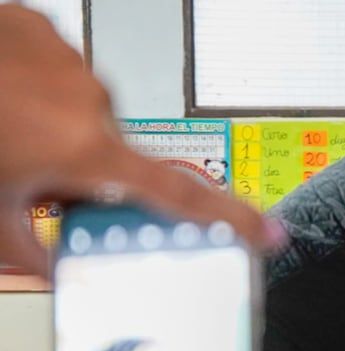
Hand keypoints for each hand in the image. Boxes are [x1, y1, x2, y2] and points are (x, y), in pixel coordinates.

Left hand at [0, 6, 285, 275]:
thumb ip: (30, 254)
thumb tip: (56, 275)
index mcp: (85, 149)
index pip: (179, 195)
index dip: (230, 219)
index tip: (267, 233)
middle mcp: (89, 99)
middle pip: (116, 155)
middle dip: (85, 174)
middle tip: (35, 176)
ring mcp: (66, 58)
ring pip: (84, 113)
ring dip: (56, 130)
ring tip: (6, 130)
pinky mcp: (41, 30)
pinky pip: (58, 71)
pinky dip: (37, 90)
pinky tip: (1, 98)